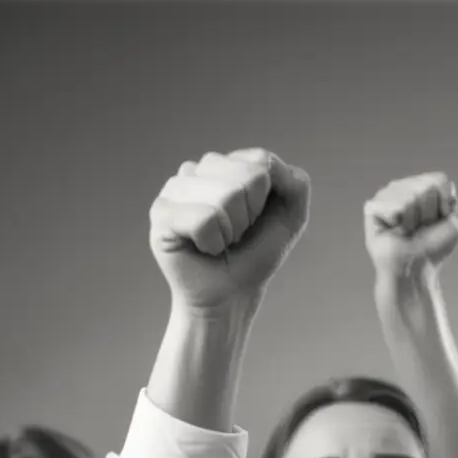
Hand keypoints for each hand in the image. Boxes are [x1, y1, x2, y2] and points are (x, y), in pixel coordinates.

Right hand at [149, 149, 309, 315]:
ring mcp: (175, 188)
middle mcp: (197, 170)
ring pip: (226, 197)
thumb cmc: (254, 255)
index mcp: (226, 164)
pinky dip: (213, 242)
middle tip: (236, 234)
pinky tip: (204, 248)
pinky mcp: (161, 213)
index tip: (254, 219)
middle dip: (251, 215)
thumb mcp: (290, 218)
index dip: (267, 199)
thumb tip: (269, 166)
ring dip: (232, 231)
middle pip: (246, 178)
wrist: (231, 296)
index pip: (261, 161)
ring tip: (220, 241)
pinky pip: (203, 220)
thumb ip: (295, 184)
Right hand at [364, 173, 457, 280]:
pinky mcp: (372, 207)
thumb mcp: (454, 225)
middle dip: (428, 214)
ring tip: (406, 232)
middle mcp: (403, 186)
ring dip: (414, 221)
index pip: (440, 180)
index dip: (444, 204)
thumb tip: (452, 191)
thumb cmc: (433, 248)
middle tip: (420, 229)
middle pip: (426, 187)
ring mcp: (386, 195)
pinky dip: (400, 224)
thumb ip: (454, 204)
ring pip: (411, 198)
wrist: (416, 268)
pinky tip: (393, 231)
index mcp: (421, 185)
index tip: (438, 221)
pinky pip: (396, 208)